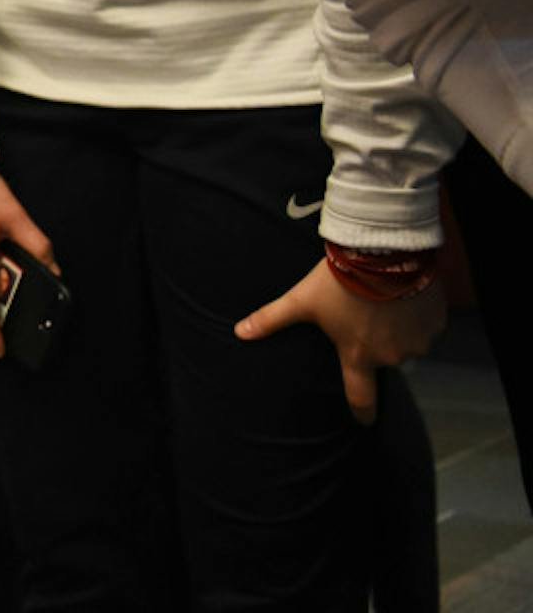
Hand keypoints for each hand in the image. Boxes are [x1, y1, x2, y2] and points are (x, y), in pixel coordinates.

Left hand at [236, 258, 446, 423]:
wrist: (383, 252)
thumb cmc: (339, 279)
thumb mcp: (302, 301)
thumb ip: (272, 319)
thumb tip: (239, 332)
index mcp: (358, 355)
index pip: (360, 396)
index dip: (361, 413)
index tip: (363, 422)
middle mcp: (391, 356)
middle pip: (382, 357)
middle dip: (373, 340)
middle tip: (363, 313)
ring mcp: (417, 341)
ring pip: (406, 341)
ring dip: (396, 327)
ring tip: (381, 300)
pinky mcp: (435, 323)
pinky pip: (426, 324)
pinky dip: (415, 313)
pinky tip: (400, 293)